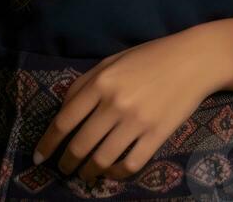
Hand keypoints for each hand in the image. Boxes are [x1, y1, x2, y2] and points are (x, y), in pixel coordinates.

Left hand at [32, 28, 228, 187]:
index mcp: (101, 82)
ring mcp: (137, 122)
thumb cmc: (149, 56)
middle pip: (80, 145)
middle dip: (66, 162)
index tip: (39, 157)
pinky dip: (115, 174)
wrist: (192, 60)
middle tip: (63, 169)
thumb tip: (63, 109)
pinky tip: (110, 172)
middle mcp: (115, 103)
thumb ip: (85, 83)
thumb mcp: (112, 60)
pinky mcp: (156, 136)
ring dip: (88, 172)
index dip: (48, 142)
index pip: (65, 120)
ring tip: (84, 175)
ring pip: (102, 160)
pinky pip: (129, 165)